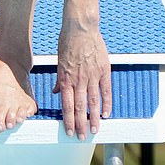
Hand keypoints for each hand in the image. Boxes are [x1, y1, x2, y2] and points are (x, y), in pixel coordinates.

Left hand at [53, 19, 111, 138]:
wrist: (80, 27)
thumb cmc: (67, 42)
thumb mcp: (59, 61)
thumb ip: (59, 79)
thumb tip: (57, 92)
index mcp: (66, 78)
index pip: (66, 105)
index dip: (68, 120)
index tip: (69, 131)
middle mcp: (78, 79)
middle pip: (79, 107)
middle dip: (80, 124)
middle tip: (82, 137)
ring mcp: (92, 75)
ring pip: (93, 101)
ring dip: (94, 118)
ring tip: (95, 130)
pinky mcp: (103, 70)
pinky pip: (106, 90)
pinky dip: (106, 103)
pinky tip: (106, 113)